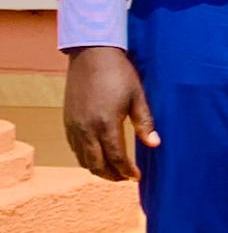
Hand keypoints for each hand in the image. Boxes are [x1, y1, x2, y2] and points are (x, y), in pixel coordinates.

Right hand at [64, 46, 157, 181]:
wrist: (92, 55)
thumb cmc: (119, 74)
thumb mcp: (138, 97)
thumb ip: (145, 123)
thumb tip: (155, 144)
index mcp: (105, 124)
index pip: (116, 158)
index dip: (127, 171)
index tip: (137, 177)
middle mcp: (86, 129)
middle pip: (96, 164)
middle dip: (112, 175)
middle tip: (126, 177)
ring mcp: (73, 125)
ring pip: (82, 159)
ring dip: (98, 168)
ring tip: (114, 170)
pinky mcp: (67, 121)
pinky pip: (74, 148)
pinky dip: (85, 157)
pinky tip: (98, 155)